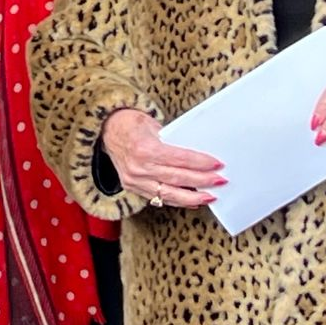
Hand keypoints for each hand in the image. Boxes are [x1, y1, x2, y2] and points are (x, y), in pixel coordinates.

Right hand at [101, 108, 223, 208]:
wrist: (105, 129)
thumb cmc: (129, 123)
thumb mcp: (152, 124)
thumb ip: (173, 140)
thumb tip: (198, 154)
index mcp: (144, 148)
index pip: (180, 159)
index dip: (201, 163)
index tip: (217, 164)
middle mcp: (138, 167)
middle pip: (178, 178)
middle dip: (203, 181)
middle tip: (220, 181)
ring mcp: (134, 180)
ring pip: (169, 193)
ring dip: (193, 197)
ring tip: (210, 197)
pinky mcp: (132, 187)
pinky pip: (158, 197)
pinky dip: (177, 200)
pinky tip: (191, 201)